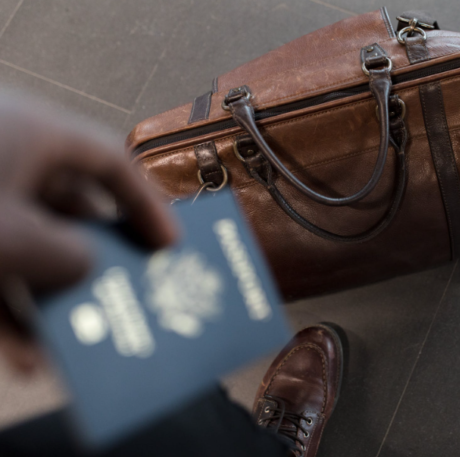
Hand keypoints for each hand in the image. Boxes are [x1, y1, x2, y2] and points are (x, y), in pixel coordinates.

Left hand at [0, 94, 177, 372]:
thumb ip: (70, 255)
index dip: (147, 206)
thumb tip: (84, 267)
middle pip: (71, 210)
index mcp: (33, 133)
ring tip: (74, 342)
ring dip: (50, 299)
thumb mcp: (15, 237)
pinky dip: (3, 310)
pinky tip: (17, 354)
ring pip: (26, 248)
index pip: (112, 163)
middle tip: (126, 295)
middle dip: (96, 263)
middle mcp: (5, 157)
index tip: (170, 247)